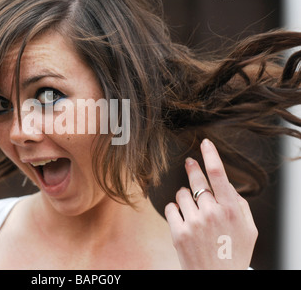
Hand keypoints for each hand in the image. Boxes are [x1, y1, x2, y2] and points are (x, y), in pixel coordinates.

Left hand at [164, 138, 257, 269]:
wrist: (217, 278)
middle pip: (197, 180)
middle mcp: (211, 213)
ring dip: (185, 197)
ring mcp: (193, 222)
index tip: (205, 143)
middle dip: (192, 169)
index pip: (219, 175)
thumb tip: (228, 187)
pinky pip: (170, 207)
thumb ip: (239, 206)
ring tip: (193, 211)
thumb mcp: (248, 230)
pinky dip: (175, 210)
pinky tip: (183, 219)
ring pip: (182, 194)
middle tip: (189, 163)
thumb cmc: (233, 254)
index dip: (211, 155)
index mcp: (230, 210)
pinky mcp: (178, 232)